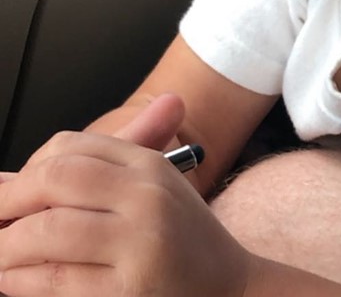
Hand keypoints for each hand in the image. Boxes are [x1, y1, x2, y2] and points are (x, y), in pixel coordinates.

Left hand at [0, 129, 251, 296]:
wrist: (229, 290)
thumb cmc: (179, 243)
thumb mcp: (149, 194)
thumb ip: (89, 178)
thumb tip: (7, 180)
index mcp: (150, 166)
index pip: (71, 146)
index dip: (28, 169)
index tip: (12, 194)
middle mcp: (147, 196)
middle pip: (56, 178)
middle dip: (9, 202)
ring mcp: (140, 243)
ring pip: (46, 231)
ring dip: (5, 247)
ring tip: (0, 257)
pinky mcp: (129, 291)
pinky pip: (53, 280)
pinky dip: (20, 281)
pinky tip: (15, 280)